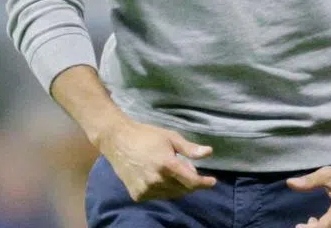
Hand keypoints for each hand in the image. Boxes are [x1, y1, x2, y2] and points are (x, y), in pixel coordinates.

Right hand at [96, 118, 217, 201]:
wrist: (118, 141)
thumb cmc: (146, 135)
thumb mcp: (170, 137)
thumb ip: (189, 148)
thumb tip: (209, 153)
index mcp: (167, 164)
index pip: (192, 181)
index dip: (204, 183)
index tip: (213, 181)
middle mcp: (157, 180)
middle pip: (183, 189)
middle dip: (190, 182)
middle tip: (188, 170)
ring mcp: (146, 189)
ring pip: (171, 194)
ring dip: (177, 186)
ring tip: (172, 172)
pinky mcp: (138, 195)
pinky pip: (158, 196)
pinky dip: (163, 190)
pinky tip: (159, 178)